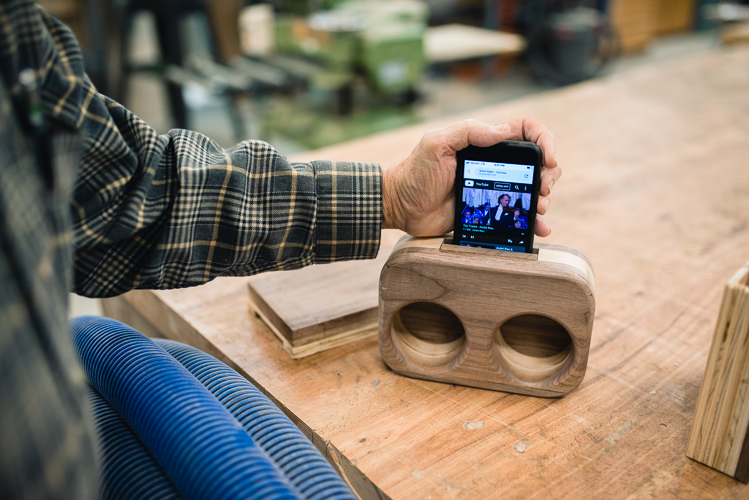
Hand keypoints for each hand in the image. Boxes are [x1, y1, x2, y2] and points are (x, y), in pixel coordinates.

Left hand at [382, 117, 559, 236]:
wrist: (401, 207)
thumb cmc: (415, 172)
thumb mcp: (436, 143)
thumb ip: (467, 132)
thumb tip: (502, 131)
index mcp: (484, 143)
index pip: (525, 130)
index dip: (544, 139)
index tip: (547, 158)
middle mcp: (494, 164)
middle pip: (536, 162)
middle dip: (548, 173)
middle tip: (542, 188)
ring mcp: (494, 188)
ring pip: (532, 188)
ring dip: (543, 197)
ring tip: (539, 207)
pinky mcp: (489, 211)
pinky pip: (517, 215)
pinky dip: (533, 222)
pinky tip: (539, 228)